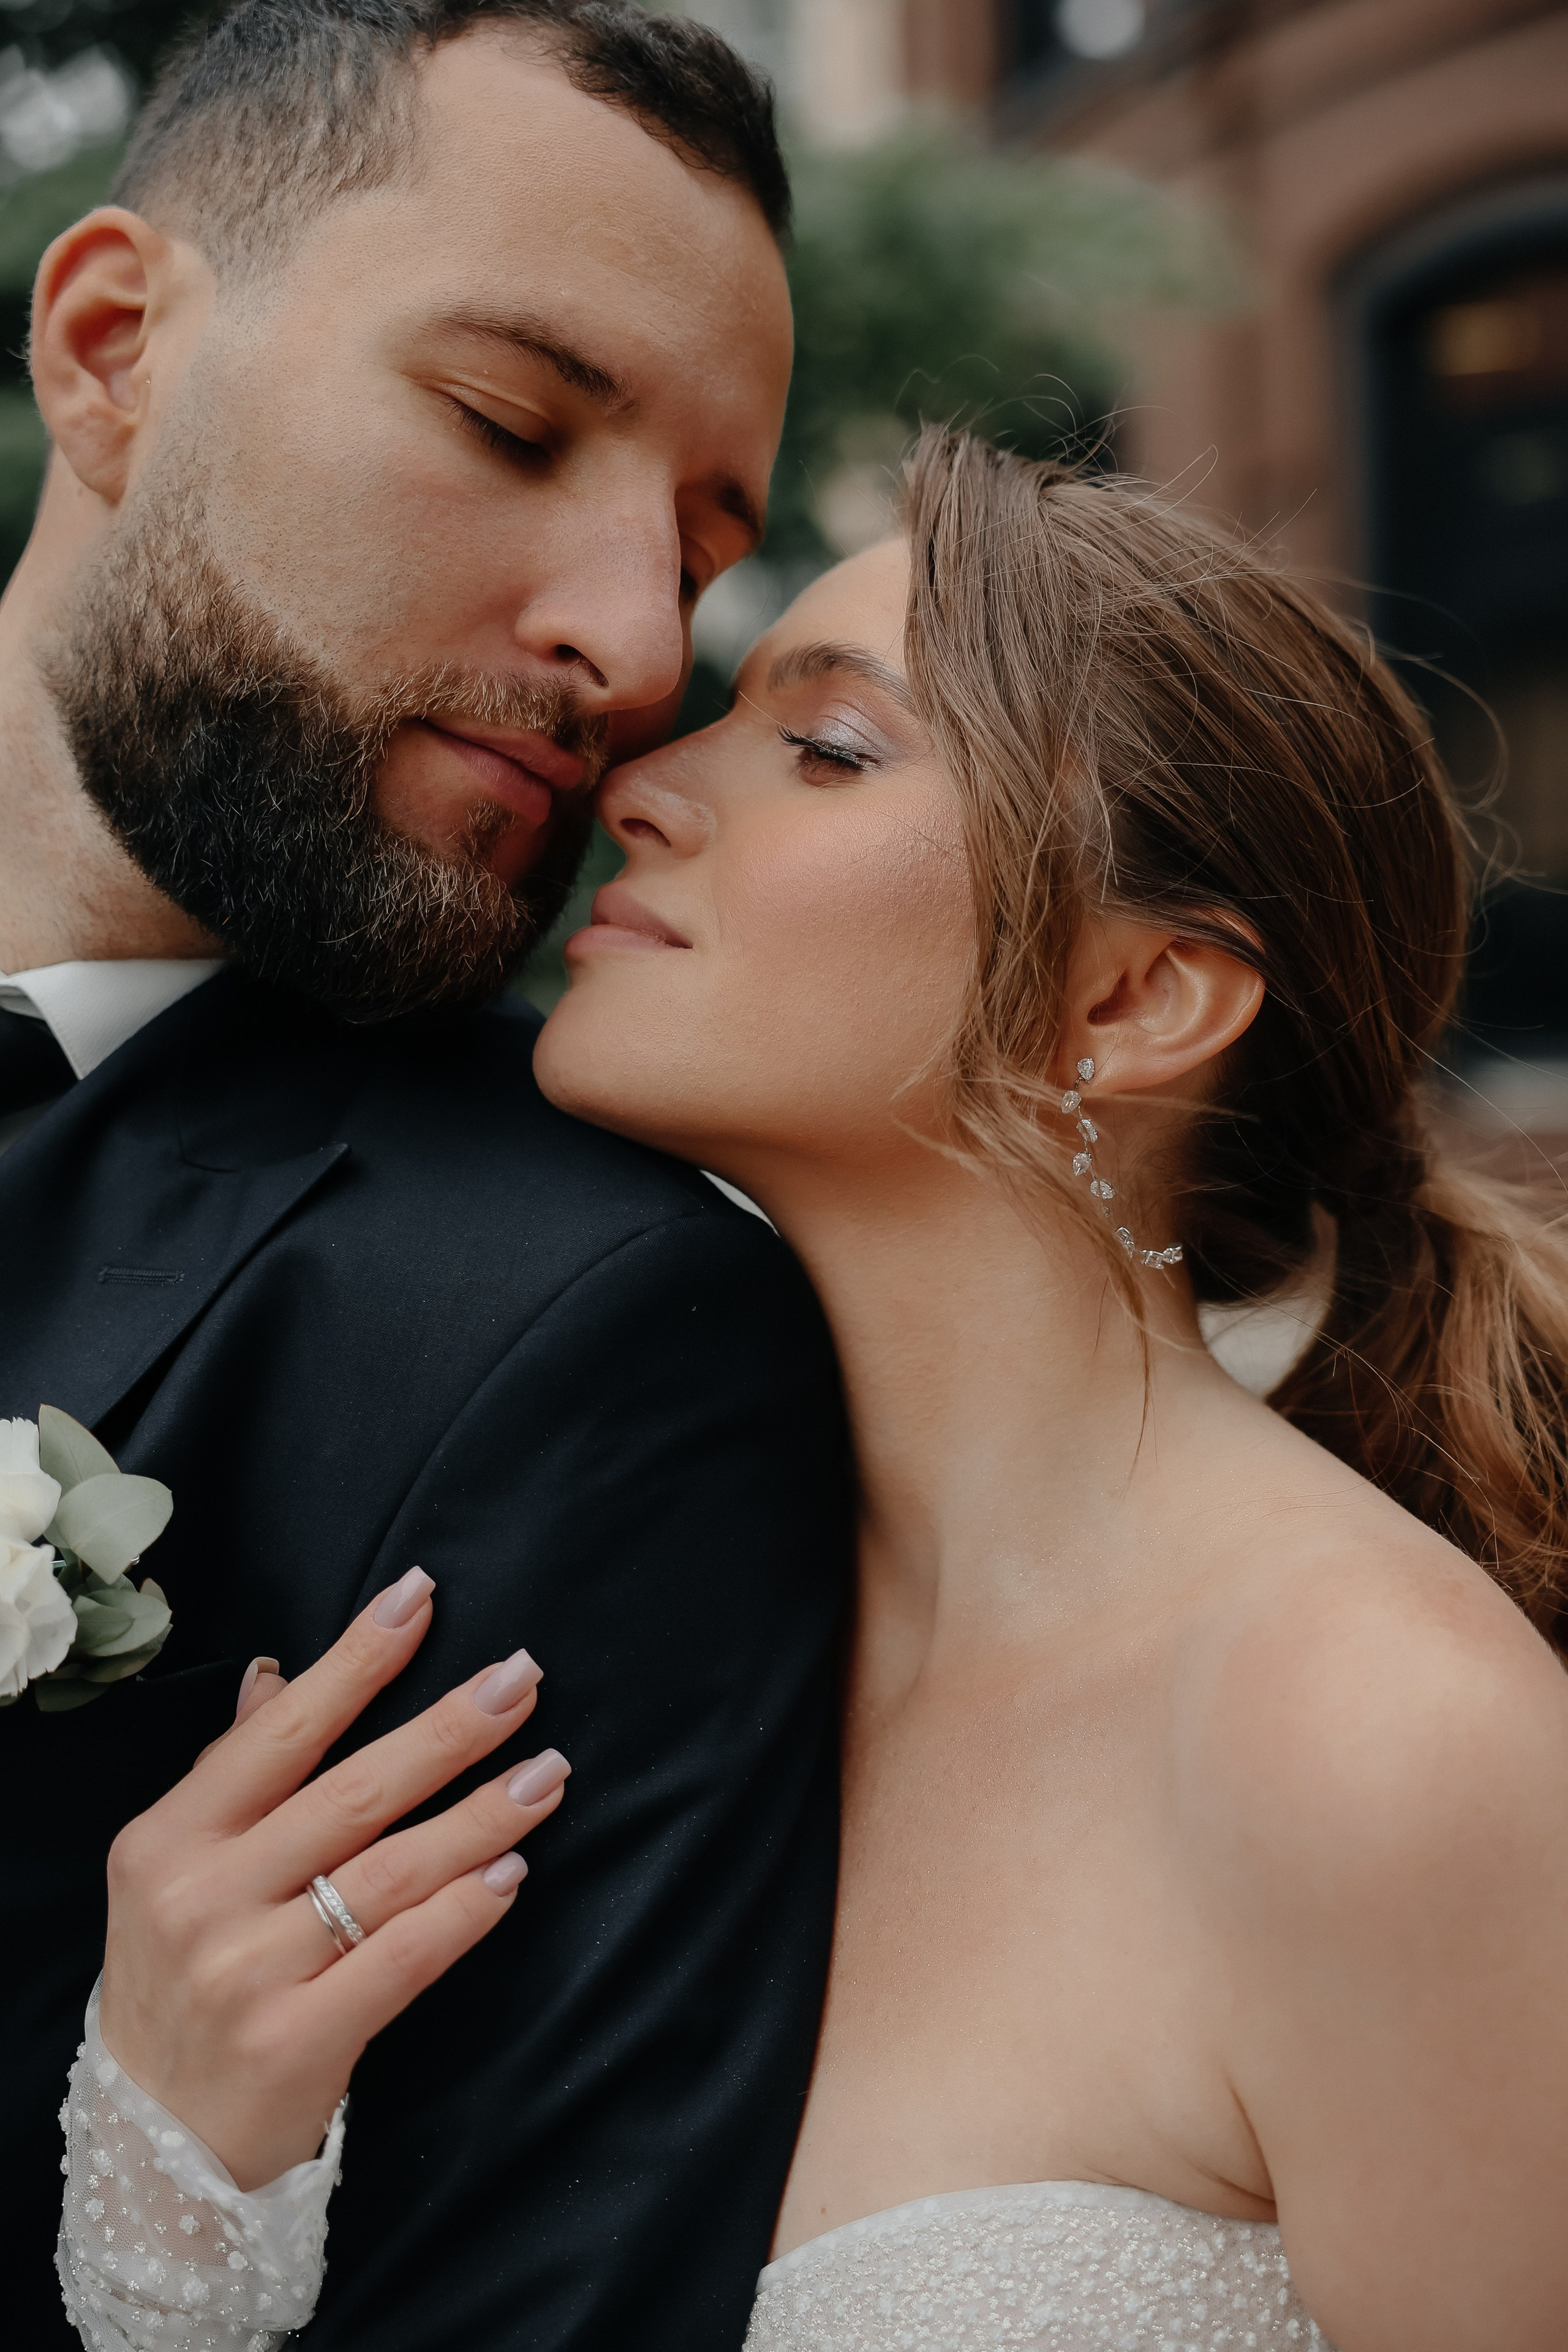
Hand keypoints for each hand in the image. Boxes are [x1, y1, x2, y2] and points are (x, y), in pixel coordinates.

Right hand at [98, 1568, 569, 2189]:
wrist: (154, 2145)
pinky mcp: (296, 2042)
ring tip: (548, 1774)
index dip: (356, 1660)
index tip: (422, 1597)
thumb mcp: (177, 1872)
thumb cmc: (180, 1981)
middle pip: (355, 1792)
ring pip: (392, 1871)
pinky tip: (510, 1872)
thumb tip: (274, 1674)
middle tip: (523, 1679)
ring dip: (482, 1815)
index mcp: (171, 1839)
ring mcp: (247, 1972)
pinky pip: (403, 1958)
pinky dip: (463, 1911)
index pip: (283, 1732)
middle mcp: (203, 1898)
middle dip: (450, 1729)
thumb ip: (232, 1772)